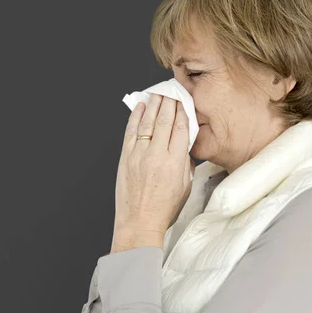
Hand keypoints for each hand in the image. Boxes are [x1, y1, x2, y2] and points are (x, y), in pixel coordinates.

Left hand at [112, 93, 194, 246]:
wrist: (139, 222)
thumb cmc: (164, 208)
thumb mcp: (185, 185)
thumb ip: (186, 162)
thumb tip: (183, 144)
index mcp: (175, 162)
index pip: (180, 128)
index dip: (183, 111)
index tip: (184, 101)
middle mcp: (156, 155)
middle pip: (164, 120)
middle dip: (169, 102)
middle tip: (172, 90)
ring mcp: (139, 155)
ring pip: (147, 122)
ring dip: (153, 105)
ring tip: (157, 93)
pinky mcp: (125, 158)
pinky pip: (131, 132)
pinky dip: (135, 117)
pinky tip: (140, 107)